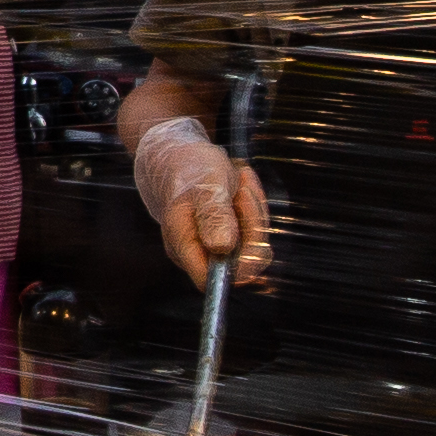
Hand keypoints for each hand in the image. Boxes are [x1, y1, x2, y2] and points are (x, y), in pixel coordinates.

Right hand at [134, 116, 269, 287]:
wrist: (180, 155)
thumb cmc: (188, 166)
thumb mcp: (207, 183)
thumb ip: (214, 215)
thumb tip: (222, 246)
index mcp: (182, 244)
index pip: (211, 279)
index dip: (238, 263)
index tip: (249, 226)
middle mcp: (196, 252)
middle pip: (240, 263)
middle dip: (252, 224)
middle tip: (242, 191)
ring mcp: (212, 247)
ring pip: (252, 247)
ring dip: (254, 212)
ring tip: (239, 182)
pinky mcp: (226, 239)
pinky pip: (254, 235)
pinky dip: (254, 210)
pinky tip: (242, 189)